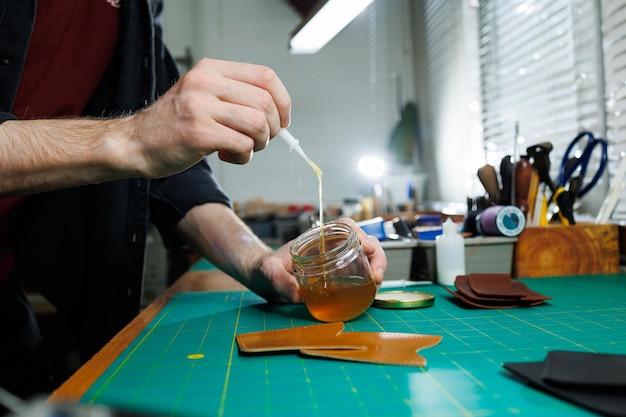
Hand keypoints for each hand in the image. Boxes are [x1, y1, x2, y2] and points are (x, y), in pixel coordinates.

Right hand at [128, 58, 290, 177]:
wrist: (136, 143)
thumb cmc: (174, 124)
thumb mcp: (203, 96)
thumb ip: (236, 97)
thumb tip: (279, 114)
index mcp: (210, 70)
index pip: (265, 76)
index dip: (283, 101)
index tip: (282, 120)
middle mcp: (205, 83)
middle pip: (266, 102)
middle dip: (273, 128)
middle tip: (259, 140)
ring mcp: (201, 107)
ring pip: (258, 124)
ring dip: (259, 144)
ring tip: (243, 148)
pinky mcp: (199, 133)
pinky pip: (243, 145)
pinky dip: (243, 156)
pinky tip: (228, 156)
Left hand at [250, 217, 386, 302]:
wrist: (263, 279)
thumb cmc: (266, 269)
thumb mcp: (269, 272)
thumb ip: (279, 280)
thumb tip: (297, 294)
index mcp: (317, 238)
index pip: (344, 226)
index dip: (359, 232)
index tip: (366, 247)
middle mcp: (331, 247)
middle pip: (363, 242)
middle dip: (377, 256)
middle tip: (376, 276)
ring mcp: (336, 261)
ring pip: (366, 258)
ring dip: (377, 268)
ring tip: (375, 284)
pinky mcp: (338, 276)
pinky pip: (360, 274)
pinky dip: (369, 280)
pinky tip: (370, 292)